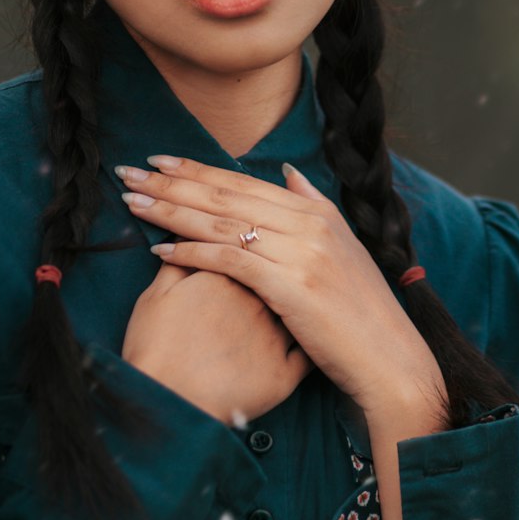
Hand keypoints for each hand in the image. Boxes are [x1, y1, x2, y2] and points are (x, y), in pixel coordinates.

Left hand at [116, 156, 444, 425]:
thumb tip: (287, 174)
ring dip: (171, 211)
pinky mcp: (291, 285)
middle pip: (225, 196)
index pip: (243, 182)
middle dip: (172, 183)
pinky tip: (160, 250)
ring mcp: (301, 252)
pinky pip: (230, 260)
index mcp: (317, 211)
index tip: (159, 160)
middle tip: (129, 172)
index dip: (197, 169)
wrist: (389, 359)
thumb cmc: (360, 313)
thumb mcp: (343, 248)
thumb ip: (312, 207)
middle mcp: (308, 223)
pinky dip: (192, 252)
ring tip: (133, 202)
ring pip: (222, 222)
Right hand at [121, 261, 312, 426]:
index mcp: (227, 274)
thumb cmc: (154, 348)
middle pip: (274, 272)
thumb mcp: (156, 295)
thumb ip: (177, 262)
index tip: (237, 254)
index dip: (240, 248)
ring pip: (296, 307)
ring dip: (295, 301)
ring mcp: (275, 337)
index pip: (244, 247)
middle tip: (259, 280)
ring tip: (290, 302)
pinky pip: (307, 355)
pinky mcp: (284, 375)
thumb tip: (185, 238)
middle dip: (271, 270)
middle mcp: (259, 300)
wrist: (166, 404)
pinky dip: (309, 343)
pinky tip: (308, 337)